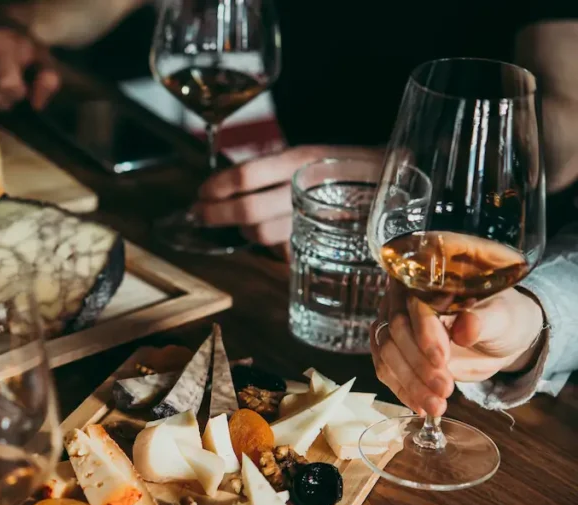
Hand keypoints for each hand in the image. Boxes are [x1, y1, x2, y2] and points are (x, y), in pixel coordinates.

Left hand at [193, 146, 381, 252]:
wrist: (402, 179)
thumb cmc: (348, 166)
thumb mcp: (312, 157)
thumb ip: (272, 171)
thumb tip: (221, 187)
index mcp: (303, 160)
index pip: (246, 175)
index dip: (216, 187)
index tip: (200, 193)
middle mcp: (309, 187)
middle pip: (248, 210)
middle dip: (215, 215)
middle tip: (198, 215)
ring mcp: (318, 217)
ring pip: (262, 234)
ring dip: (242, 232)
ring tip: (239, 225)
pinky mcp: (325, 241)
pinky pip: (282, 249)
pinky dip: (268, 246)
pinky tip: (266, 238)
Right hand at [370, 282, 545, 414]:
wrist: (497, 340)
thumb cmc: (502, 319)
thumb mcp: (502, 318)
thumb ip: (484, 320)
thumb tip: (465, 327)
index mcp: (429, 281)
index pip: (416, 304)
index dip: (425, 333)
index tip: (443, 360)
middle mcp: (403, 299)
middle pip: (395, 331)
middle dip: (418, 365)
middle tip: (445, 388)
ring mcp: (394, 325)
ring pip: (387, 353)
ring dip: (410, 383)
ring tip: (436, 406)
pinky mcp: (392, 350)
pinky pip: (386, 370)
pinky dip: (403, 390)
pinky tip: (422, 406)